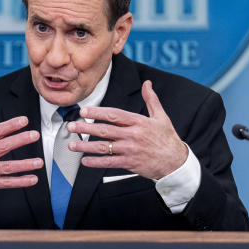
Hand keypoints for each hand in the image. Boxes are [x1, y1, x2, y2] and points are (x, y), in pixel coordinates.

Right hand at [0, 104, 42, 210]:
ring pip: (7, 166)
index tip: (24, 120)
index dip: (10, 125)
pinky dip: (20, 182)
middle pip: (3, 146)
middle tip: (35, 135)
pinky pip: (6, 183)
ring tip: (39, 162)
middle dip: (20, 139)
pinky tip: (33, 179)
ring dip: (25, 164)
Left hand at [67, 80, 188, 179]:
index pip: (114, 115)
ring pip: (104, 147)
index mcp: (139, 122)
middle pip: (105, 130)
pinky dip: (96, 162)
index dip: (97, 112)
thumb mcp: (161, 117)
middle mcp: (133, 135)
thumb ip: (151, 100)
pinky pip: (109, 163)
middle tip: (71, 126)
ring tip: (72, 145)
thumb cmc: (168, 139)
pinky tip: (85, 161)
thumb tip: (147, 84)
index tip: (84, 111)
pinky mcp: (130, 163)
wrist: (176, 162)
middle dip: (85, 128)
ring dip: (86, 146)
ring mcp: (130, 150)